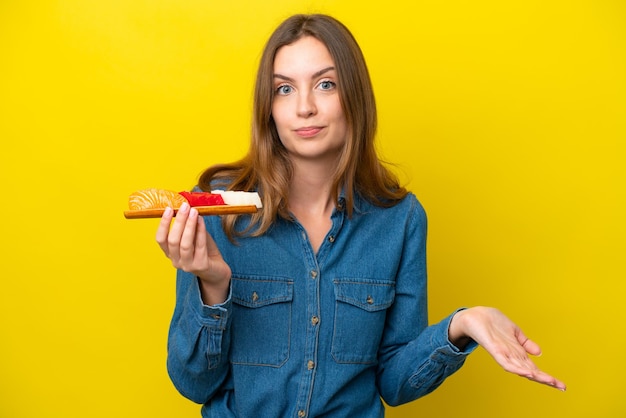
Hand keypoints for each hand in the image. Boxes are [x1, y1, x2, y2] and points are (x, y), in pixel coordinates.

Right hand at [156, 202, 230, 304]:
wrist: (217, 270)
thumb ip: (189, 226)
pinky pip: (200, 246)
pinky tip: (202, 221)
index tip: (168, 209)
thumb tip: (187, 208)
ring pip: (185, 244)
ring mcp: (188, 265)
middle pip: (173, 240)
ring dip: (189, 226)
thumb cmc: (204, 251)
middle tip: (184, 206)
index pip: (160, 239)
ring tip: (194, 212)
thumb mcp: (194, 237)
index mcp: (170, 253)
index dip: (163, 224)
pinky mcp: (201, 266)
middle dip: (178, 221)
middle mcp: (176, 261)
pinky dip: (201, 231)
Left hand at [449, 306, 565, 390]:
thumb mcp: (514, 332)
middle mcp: (511, 356)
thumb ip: (525, 343)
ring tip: (548, 381)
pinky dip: (515, 368)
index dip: (547, 376)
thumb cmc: (493, 323)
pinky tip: (525, 373)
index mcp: (517, 353)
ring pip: (520, 369)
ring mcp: (503, 353)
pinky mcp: (494, 349)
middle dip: (545, 379)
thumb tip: (539, 352)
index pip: (534, 368)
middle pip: (530, 371)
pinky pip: (505, 362)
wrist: (475, 315)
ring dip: (534, 376)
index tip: (562, 385)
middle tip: (561, 387)